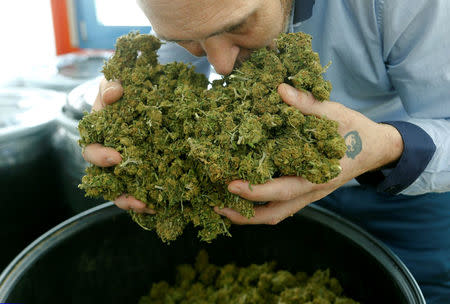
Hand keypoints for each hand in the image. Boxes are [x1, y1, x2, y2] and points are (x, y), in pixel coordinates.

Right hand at [82, 78, 154, 213]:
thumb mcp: (118, 81)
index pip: (92, 150)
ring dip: (132, 201)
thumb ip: (112, 85)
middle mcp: (110, 154)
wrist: (148, 91)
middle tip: (136, 197)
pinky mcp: (146, 169)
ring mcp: (128, 164)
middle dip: (118, 188)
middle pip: (106, 178)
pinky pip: (144, 188)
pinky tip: (160, 206)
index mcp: (99, 135)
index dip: (100, 157)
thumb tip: (113, 94)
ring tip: (147, 207)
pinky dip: (149, 199)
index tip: (117, 158)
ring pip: (123, 190)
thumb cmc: (128, 87)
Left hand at [214, 83, 403, 224]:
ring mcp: (309, 194)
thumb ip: (309, 104)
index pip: (284, 190)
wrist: (377, 148)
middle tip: (216, 205)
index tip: (231, 184)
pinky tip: (243, 194)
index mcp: (319, 175)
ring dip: (250, 214)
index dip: (256, 189)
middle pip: (275, 214)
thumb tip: (280, 90)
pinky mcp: (307, 191)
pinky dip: (260, 204)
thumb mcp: (337, 114)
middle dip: (245, 214)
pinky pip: (281, 205)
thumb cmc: (357, 130)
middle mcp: (312, 191)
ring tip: (222, 205)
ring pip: (277, 213)